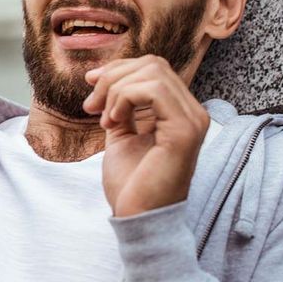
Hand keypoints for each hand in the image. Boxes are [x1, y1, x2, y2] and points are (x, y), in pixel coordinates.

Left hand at [83, 56, 209, 217]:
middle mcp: (192, 112)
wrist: (137, 218)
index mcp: (179, 111)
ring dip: (116, 90)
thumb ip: (119, 106)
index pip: (153, 67)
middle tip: (92, 107)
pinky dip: (125, 98)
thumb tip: (101, 77)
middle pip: (153, 64)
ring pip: (152, 72)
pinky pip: (153, 90)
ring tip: (106, 120)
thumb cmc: (131, 183)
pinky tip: (114, 122)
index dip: (118, 69)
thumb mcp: (121, 134)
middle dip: (113, 77)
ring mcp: (192, 120)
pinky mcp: (184, 130)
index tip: (89, 85)